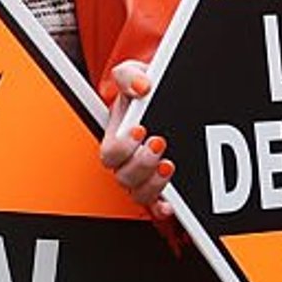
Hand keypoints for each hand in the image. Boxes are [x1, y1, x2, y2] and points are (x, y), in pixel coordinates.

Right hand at [100, 60, 172, 219]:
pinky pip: (157, 206)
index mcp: (116, 136)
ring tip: (169, 165)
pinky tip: (172, 203)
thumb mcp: (134, 73)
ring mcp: (144, 175)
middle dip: (141, 164)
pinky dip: (162, 208)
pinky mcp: (162, 185)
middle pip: (123, 177)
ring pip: (139, 194)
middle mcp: (127, 160)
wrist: (166, 90)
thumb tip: (141, 86)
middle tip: (159, 144)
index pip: (109, 153)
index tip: (139, 129)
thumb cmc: (144, 87)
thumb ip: (130, 74)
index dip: (122, 147)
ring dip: (153, 184)